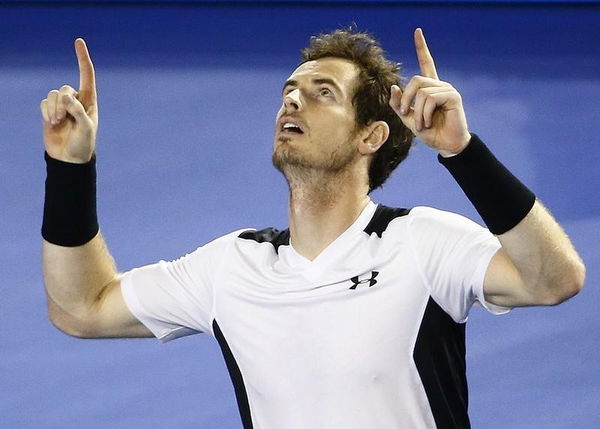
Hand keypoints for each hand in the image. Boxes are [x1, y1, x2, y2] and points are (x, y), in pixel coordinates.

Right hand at [40, 38, 97, 162]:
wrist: (69, 158)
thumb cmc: (83, 144)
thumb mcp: (86, 128)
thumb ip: (78, 111)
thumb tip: (67, 96)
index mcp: (90, 101)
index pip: (87, 75)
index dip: (82, 58)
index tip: (78, 41)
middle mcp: (76, 101)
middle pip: (65, 88)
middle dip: (63, 103)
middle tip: (64, 119)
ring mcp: (62, 106)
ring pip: (53, 95)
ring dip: (54, 109)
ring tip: (58, 123)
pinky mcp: (49, 112)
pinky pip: (44, 103)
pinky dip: (46, 112)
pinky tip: (52, 124)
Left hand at [389, 28, 470, 156]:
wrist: (446, 145)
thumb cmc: (430, 132)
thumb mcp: (408, 118)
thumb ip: (400, 104)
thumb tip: (394, 86)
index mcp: (429, 87)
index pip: (426, 62)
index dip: (421, 47)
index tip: (417, 31)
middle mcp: (439, 85)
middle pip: (415, 80)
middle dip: (406, 99)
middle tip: (405, 114)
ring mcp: (447, 90)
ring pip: (421, 93)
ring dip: (417, 113)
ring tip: (422, 125)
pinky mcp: (453, 97)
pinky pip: (430, 99)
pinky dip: (425, 114)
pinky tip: (428, 123)